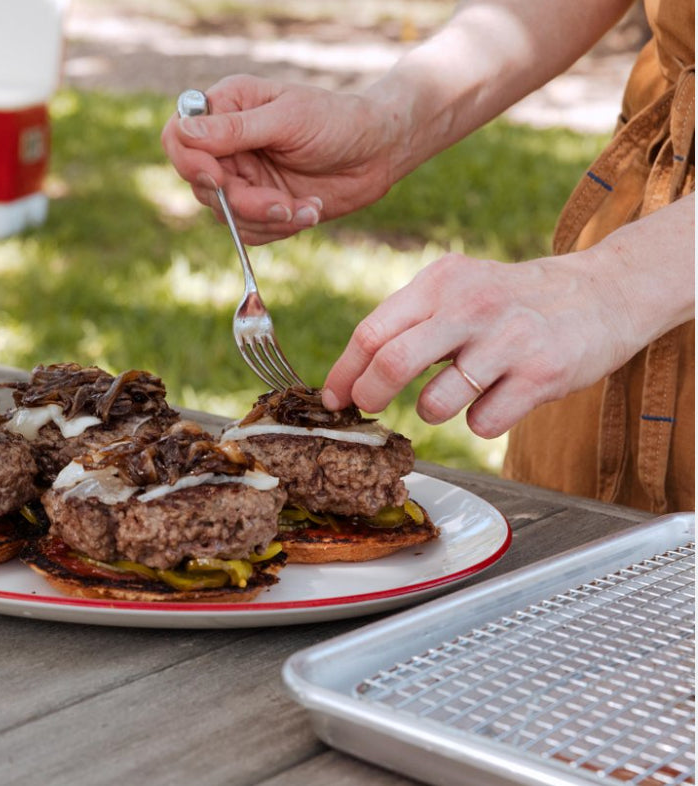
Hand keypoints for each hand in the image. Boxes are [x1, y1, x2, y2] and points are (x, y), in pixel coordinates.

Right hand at [160, 74, 400, 243]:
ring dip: (266, 217)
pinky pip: (248, 231)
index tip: (219, 177)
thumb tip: (185, 131)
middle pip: (200, 184)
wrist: (379, 152)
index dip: (189, 162)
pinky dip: (279, 228)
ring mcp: (242, 177)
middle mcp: (227, 144)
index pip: (178, 136)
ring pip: (224, 214)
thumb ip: (235, 128)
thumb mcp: (288, 119)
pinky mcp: (259, 206)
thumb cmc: (338, 121)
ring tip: (306, 206)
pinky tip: (310, 210)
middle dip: (241, 200)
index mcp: (227, 108)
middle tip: (280, 202)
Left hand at [320, 252, 642, 438]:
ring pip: (435, 403)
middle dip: (370, 395)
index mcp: (442, 281)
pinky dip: (481, 422)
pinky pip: (483, 423)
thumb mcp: (460, 289)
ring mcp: (508, 339)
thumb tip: (354, 373)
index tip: (333, 398)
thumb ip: (410, 322)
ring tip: (453, 395)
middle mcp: (472, 305)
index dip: (344, 372)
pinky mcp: (542, 374)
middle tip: (368, 408)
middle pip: (393, 363)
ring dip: (432, 411)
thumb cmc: (514, 301)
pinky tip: (499, 399)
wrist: (606, 292)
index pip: (372, 331)